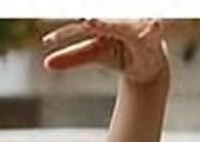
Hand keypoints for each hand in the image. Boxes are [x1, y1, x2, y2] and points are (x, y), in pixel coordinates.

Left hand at [42, 19, 167, 84]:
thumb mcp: (94, 55)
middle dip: (89, 20)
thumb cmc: (119, 52)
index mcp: (103, 22)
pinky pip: (153, 30)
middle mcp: (119, 19)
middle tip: (77, 21)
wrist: (145, 64)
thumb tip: (46, 64)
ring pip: (123, 23)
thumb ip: (72, 58)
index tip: (47, 41)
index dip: (65, 34)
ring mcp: (135, 26)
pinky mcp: (152, 35)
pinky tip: (153, 24)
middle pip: (99, 21)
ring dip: (111, 23)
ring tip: (93, 21)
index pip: (80, 26)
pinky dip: (152, 28)